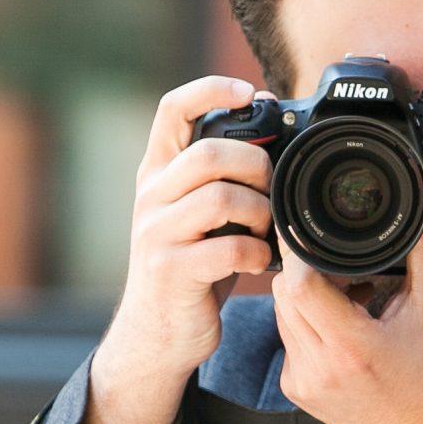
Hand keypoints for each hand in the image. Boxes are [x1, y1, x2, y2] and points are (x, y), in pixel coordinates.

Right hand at [78, 76, 273, 423]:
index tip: (250, 93)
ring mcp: (156, 234)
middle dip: (255, 165)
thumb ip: (221, 175)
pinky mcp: (172, 271)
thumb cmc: (190, 266)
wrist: (158, 334)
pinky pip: (229, 247)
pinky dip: (257, 253)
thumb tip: (271, 125)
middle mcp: (150, 197)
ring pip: (221, 197)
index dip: (211, 89)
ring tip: (266, 231)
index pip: (171, 109)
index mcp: (157, 173)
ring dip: (260, 213)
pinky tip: (259, 262)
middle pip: (208, 152)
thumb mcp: (196, 213)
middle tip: (272, 189)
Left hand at [270, 179, 422, 423]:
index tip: (306, 226)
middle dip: (307, 270)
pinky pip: (289, 339)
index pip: (300, 284)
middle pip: (285, 294)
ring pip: (283, 314)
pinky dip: (308, 323)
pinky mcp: (296, 389)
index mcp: (352, 346)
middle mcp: (319, 366)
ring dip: (306, 295)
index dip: (299, 251)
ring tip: (350, 295)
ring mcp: (303, 382)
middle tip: (343, 264)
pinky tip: (343, 325)